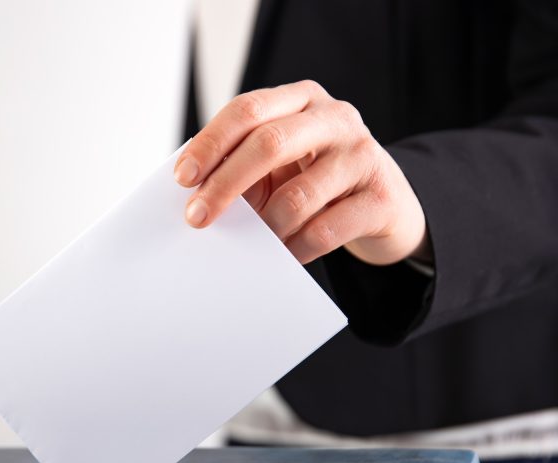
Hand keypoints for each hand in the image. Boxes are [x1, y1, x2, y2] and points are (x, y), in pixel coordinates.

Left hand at [174, 80, 429, 265]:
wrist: (387, 204)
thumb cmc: (319, 179)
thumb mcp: (282, 162)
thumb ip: (243, 165)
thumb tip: (195, 194)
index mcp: (303, 99)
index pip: (247, 110)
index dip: (210, 144)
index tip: (183, 178)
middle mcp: (335, 118)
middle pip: (268, 144)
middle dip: (224, 185)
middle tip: (198, 217)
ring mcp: (363, 156)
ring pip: (296, 197)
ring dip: (263, 228)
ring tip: (252, 244)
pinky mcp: (381, 198)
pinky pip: (323, 231)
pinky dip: (294, 249)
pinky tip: (284, 255)